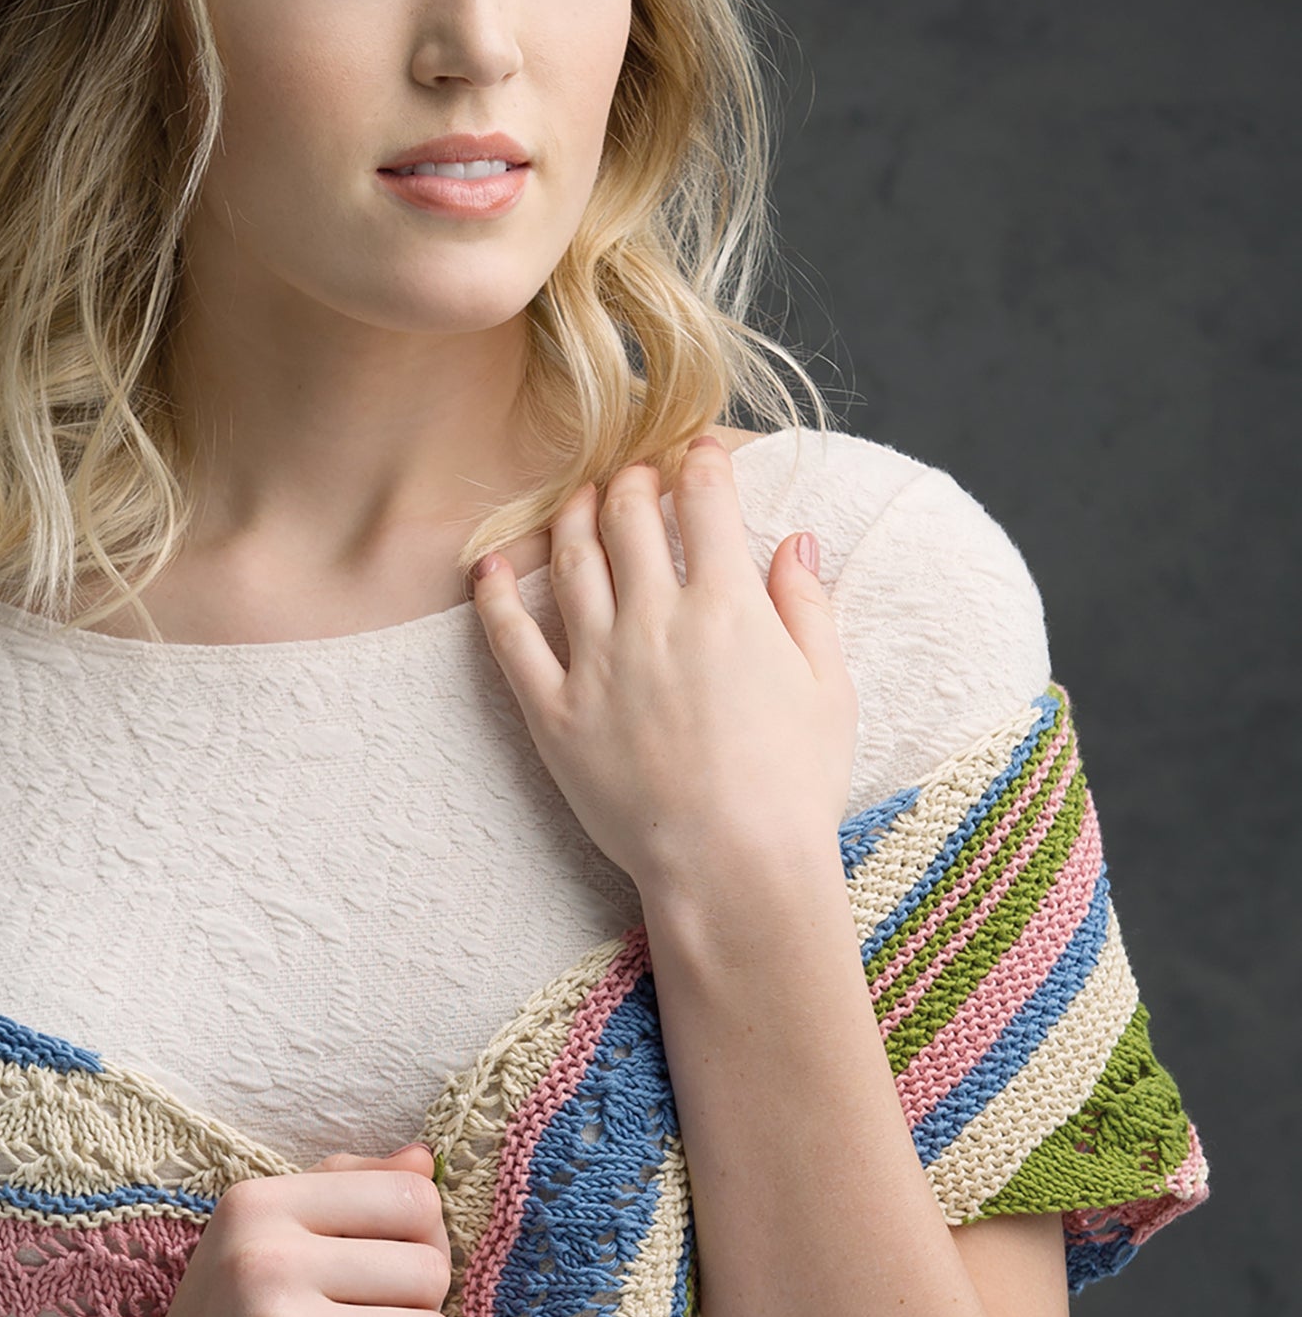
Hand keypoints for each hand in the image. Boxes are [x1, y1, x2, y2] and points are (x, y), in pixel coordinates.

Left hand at [471, 434, 856, 906]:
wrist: (733, 866)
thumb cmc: (794, 786)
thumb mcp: (829, 689)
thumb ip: (807, 608)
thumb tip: (796, 544)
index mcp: (727, 605)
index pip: (704, 503)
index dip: (701, 464)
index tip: (700, 450)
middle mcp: (654, 619)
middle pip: (628, 518)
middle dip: (632, 479)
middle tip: (636, 472)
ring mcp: (597, 664)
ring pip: (571, 563)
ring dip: (572, 517)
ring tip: (577, 500)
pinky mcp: (554, 713)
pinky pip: (511, 640)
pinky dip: (495, 595)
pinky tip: (488, 565)